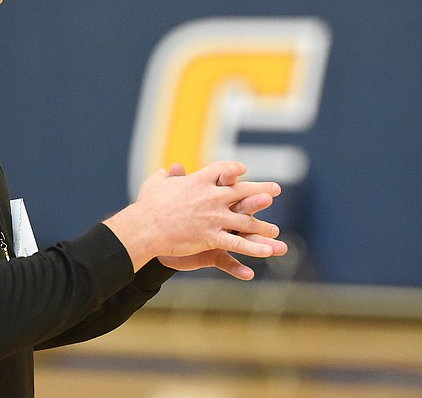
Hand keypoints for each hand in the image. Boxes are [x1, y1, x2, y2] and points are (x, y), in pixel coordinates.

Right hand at [104, 160, 283, 272]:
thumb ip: (165, 176)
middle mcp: (212, 197)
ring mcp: (214, 217)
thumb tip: (169, 169)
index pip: (222, 170)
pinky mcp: (212, 236)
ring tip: (275, 231)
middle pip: (243, 191)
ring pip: (245, 221)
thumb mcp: (155, 184)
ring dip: (262, 226)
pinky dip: (253, 248)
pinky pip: (237, 243)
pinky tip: (267, 252)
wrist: (146, 226)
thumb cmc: (148, 205)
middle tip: (275, 190)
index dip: (234, 170)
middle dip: (261, 191)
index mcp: (199, 181)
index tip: (242, 169)